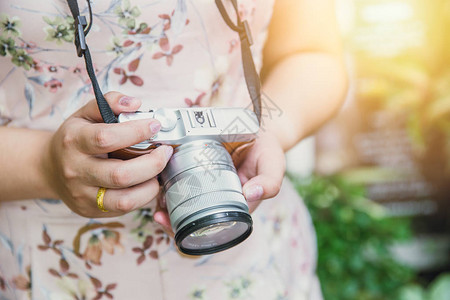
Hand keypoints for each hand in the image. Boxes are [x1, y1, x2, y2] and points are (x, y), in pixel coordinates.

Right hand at [43, 92, 172, 217]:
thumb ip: (110, 102)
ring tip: (159, 170)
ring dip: (151, 185)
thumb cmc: (76, 138)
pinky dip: (143, 196)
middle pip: (121, 174)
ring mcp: (82, 195)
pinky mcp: (90, 211)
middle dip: (152, 163)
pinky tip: (147, 182)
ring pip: (125, 199)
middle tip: (165, 152)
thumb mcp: (86, 113)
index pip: (106, 138)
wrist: (50, 169)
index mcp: (74, 141)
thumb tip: (135, 104)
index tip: (155, 126)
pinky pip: (124, 209)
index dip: (136, 131)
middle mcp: (76, 170)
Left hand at [153, 131, 285, 233]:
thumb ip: (269, 182)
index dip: (192, 231)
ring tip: (156, 202)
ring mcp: (205, 182)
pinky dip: (165, 182)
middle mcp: (218, 197)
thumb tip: (250, 194)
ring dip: (165, 204)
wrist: (257, 126)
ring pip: (181, 201)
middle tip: (160, 216)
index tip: (176, 225)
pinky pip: (178, 179)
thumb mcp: (272, 164)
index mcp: (235, 204)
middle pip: (192, 218)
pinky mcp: (194, 165)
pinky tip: (157, 182)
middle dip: (172, 221)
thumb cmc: (266, 150)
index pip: (213, 226)